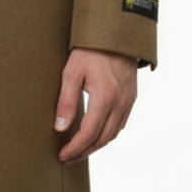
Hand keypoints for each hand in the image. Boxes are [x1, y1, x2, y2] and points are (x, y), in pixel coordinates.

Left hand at [53, 47, 137, 162]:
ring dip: (96, 146)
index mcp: (105, 98)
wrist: (117, 33)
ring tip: (80, 150)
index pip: (89, 134)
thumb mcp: (72, 71)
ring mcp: (128, 101)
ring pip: (113, 134)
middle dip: (84, 152)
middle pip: (102, 139)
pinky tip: (96, 134)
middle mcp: (120, 103)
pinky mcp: (131, 97)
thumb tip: (60, 127)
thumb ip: (66, 101)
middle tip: (68, 158)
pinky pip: (120, 124)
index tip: (62, 155)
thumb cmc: (92, 50)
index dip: (75, 148)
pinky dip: (107, 134)